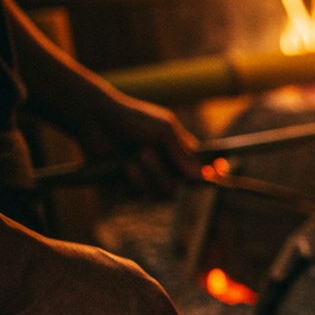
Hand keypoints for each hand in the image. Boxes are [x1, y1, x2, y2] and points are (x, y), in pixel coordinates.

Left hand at [74, 96, 200, 199]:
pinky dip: (134, 182)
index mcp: (180, 152)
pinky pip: (141, 195)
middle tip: (145, 153)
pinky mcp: (130, 185)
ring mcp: (150, 177)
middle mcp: (168, 167)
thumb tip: (201, 177)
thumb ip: (182, 153)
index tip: (216, 173)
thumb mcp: (164, 130)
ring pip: (161, 193)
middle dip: (162, 173)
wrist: (97, 122)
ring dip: (147, 175)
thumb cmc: (133, 119)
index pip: (203, 169)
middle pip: (180, 188)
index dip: (212, 174)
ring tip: (132, 159)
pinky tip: (125, 168)